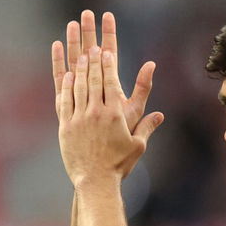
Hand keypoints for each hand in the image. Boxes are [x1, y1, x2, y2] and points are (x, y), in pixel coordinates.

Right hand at [52, 10, 157, 138]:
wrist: (99, 168)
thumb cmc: (118, 145)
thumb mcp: (132, 113)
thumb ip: (142, 90)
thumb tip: (153, 64)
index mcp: (110, 89)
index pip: (111, 54)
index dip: (109, 34)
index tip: (107, 15)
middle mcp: (94, 89)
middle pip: (92, 54)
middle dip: (89, 32)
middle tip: (86, 12)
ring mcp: (80, 95)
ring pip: (76, 63)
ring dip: (74, 42)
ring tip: (71, 23)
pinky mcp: (67, 104)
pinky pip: (61, 80)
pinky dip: (59, 62)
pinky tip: (56, 45)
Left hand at [57, 45, 163, 184]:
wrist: (95, 181)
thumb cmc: (119, 164)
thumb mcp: (138, 144)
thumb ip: (147, 125)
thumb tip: (160, 114)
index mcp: (115, 114)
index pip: (110, 82)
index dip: (107, 64)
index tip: (106, 50)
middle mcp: (96, 113)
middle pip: (93, 80)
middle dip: (93, 59)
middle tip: (92, 44)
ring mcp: (79, 119)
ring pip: (78, 87)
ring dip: (79, 68)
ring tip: (80, 54)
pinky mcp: (66, 127)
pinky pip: (65, 101)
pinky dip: (66, 87)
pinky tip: (67, 75)